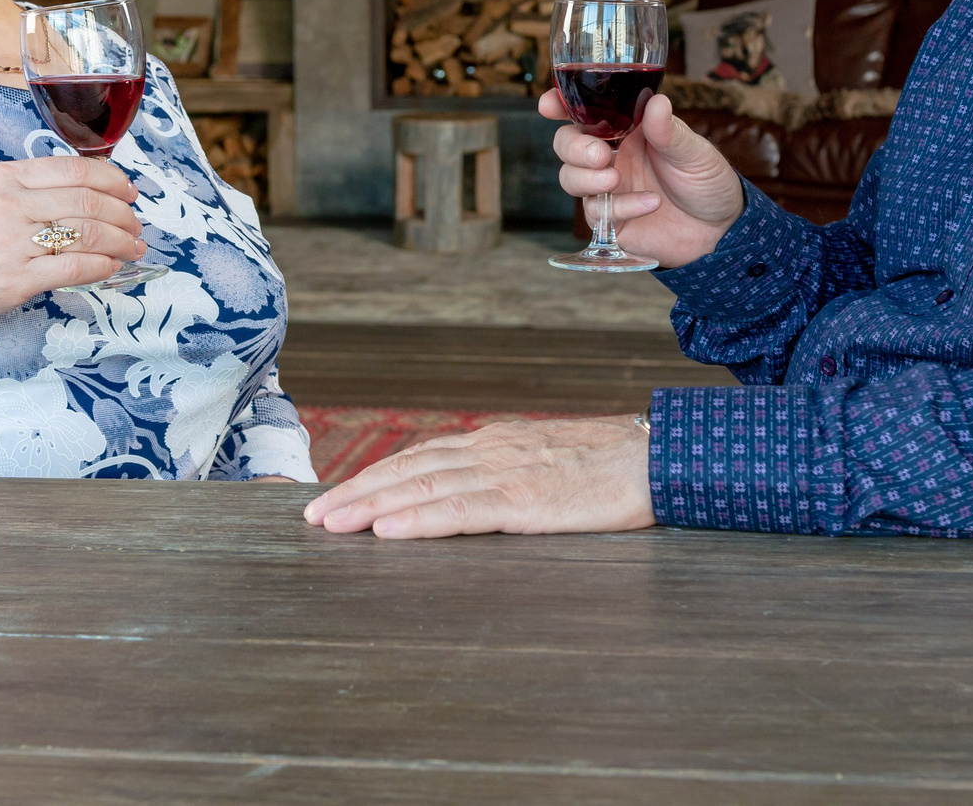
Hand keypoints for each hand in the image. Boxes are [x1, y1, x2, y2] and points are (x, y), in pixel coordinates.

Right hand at [0, 154, 145, 336]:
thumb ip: (34, 188)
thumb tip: (93, 190)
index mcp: (4, 177)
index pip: (75, 169)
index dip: (113, 180)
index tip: (129, 192)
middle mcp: (9, 205)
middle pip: (88, 201)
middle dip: (123, 214)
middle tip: (136, 224)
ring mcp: (13, 243)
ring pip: (89, 234)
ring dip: (121, 241)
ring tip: (133, 247)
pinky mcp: (17, 280)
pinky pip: (75, 269)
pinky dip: (102, 266)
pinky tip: (111, 266)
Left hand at [302, 417, 654, 537]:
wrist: (659, 458)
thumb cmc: (611, 467)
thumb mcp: (547, 462)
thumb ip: (508, 473)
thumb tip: (472, 495)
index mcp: (496, 442)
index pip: (421, 456)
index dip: (375, 476)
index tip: (338, 495)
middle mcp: (492, 450)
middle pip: (409, 468)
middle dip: (356, 492)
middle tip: (313, 516)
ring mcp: (507, 473)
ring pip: (424, 486)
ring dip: (371, 506)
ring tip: (332, 525)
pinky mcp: (527, 501)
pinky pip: (462, 510)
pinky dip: (419, 520)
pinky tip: (388, 531)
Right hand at [542, 89, 742, 268]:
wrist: (720, 231)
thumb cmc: (708, 182)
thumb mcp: (695, 152)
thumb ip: (670, 132)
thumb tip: (656, 102)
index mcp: (627, 129)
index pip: (585, 111)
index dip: (561, 104)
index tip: (549, 105)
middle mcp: (612, 155)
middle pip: (566, 144)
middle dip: (573, 148)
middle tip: (601, 155)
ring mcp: (608, 188)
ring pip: (570, 178)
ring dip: (587, 178)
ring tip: (616, 179)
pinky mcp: (611, 220)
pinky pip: (596, 212)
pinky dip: (619, 206)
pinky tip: (650, 204)